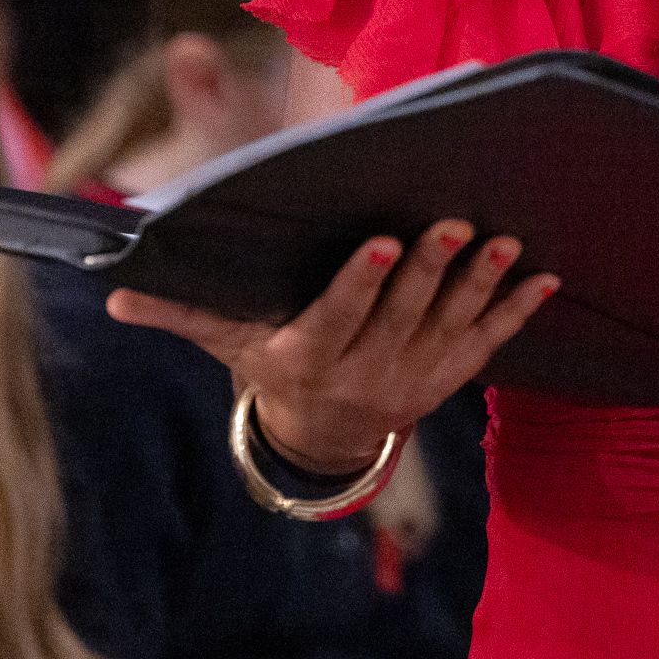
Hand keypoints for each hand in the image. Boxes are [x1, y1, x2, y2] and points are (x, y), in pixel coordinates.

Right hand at [109, 220, 556, 470]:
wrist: (322, 436)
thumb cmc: (269, 361)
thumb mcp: (224, 337)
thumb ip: (179, 309)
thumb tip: (115, 291)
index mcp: (306, 359)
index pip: (337, 319)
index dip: (362, 283)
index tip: (384, 243)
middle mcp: (364, 375)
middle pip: (402, 317)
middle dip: (429, 270)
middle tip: (451, 222)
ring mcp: (412, 378)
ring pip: (450, 326)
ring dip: (479, 284)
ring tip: (502, 240)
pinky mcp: (448, 377)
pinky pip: (487, 344)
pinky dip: (515, 311)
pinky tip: (543, 276)